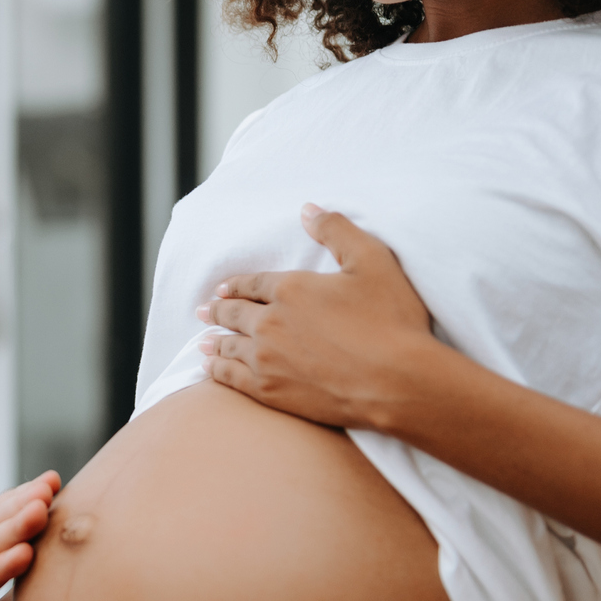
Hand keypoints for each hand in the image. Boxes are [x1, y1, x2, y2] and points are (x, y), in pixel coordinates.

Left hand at [197, 203, 439, 429]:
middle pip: (234, 314)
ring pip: (229, 346)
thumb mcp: (372, 261)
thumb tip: (307, 209)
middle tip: (202, 310)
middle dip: (217, 310)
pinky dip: (217, 371)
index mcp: (290, 289)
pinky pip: (231, 378)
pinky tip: (212, 369)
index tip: (222, 288)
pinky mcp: (270, 391)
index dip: (236, 285)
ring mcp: (266, 359)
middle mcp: (270, 323)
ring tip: (204, 341)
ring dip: (214, 341)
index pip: (252, 284)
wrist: (398, 383)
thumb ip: (336, 230)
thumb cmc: (392, 321)